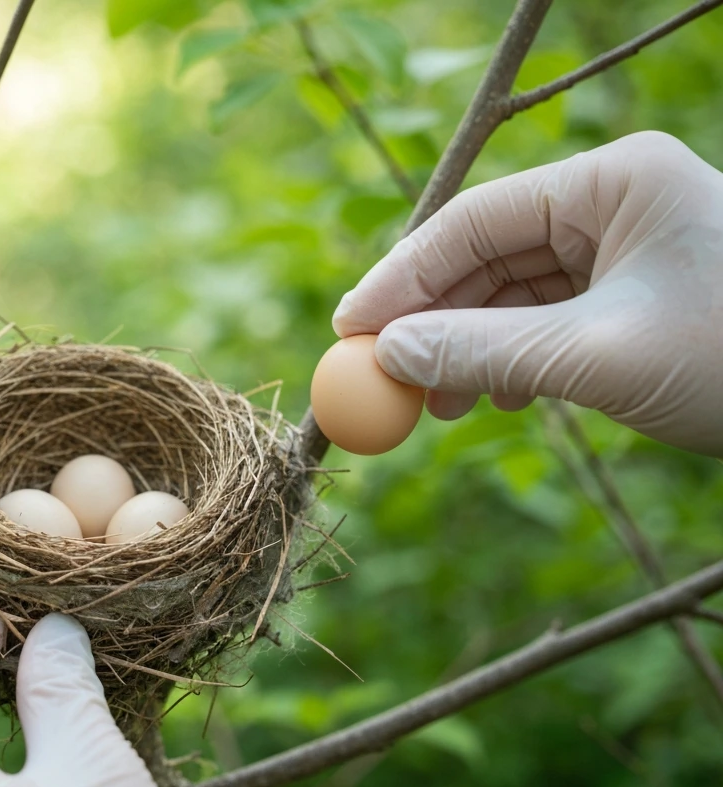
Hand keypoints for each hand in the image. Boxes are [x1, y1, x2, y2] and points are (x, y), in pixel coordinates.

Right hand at [333, 131, 722, 455]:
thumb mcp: (596, 358)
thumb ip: (482, 353)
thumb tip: (388, 358)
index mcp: (612, 180)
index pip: (474, 221)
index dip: (402, 278)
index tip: (350, 331)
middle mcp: (616, 200)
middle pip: (488, 254)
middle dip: (432, 320)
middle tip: (380, 378)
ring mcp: (628, 246)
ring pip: (515, 291)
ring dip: (469, 347)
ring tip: (435, 405)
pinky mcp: (637, 292)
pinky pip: (549, 316)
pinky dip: (513, 356)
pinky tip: (495, 396)